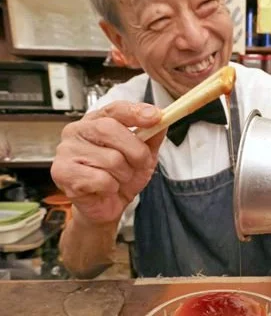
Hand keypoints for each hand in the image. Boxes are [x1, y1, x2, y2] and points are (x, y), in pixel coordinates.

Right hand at [51, 101, 163, 224]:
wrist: (107, 207)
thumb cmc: (120, 177)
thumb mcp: (143, 156)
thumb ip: (152, 137)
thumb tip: (163, 121)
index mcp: (95, 121)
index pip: (114, 109)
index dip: (135, 112)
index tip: (156, 117)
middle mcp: (77, 131)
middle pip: (110, 129)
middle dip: (135, 150)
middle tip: (140, 164)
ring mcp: (66, 151)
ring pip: (110, 159)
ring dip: (123, 175)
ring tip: (117, 180)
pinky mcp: (62, 172)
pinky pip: (100, 179)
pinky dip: (111, 187)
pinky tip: (104, 189)